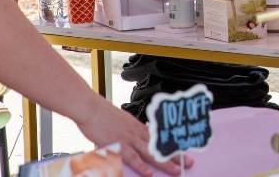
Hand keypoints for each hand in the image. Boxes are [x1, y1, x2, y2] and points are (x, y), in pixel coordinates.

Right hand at [74, 99, 193, 176]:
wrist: (90, 108)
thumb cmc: (101, 115)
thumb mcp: (121, 121)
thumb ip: (129, 130)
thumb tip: (133, 137)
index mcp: (138, 127)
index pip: (159, 138)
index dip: (171, 145)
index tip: (182, 151)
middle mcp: (137, 132)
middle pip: (159, 146)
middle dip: (175, 155)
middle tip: (188, 162)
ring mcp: (129, 138)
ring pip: (151, 152)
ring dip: (165, 162)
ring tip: (176, 170)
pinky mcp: (119, 143)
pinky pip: (133, 157)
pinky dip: (141, 166)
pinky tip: (149, 173)